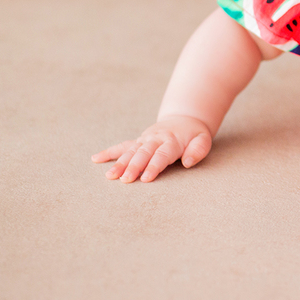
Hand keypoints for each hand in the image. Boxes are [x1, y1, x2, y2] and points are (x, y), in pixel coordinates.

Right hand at [91, 114, 212, 182]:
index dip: (153, 167)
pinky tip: (95, 158)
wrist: (185, 119)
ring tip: (110, 176)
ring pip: (130, 151)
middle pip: (143, 154)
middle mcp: (155, 139)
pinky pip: (122, 146)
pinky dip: (109, 152)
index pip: (161, 155)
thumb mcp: (203, 140)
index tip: (145, 179)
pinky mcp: (138, 140)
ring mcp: (144, 139)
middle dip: (133, 167)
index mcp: (171, 141)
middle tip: (125, 180)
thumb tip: (188, 162)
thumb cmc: (195, 135)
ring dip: (120, 163)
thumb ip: (198, 150)